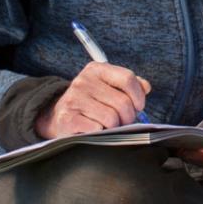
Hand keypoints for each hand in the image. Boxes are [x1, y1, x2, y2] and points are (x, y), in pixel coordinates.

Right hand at [34, 61, 151, 139]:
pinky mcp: (68, 118)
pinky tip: (95, 130)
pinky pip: (97, 129)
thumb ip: (128, 85)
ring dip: (114, 127)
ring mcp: (74, 99)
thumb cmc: (89, 103)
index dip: (138, 96)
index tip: (139, 106)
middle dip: (128, 117)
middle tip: (124, 122)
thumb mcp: (107, 87)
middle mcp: (84, 81)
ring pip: (112, 118)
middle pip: (123, 102)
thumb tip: (146, 87)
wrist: (56, 116)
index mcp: (97, 69)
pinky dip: (101, 133)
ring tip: (109, 126)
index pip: (128, 78)